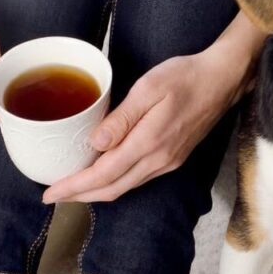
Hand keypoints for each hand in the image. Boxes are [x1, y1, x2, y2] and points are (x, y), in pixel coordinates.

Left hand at [42, 45, 249, 203]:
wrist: (222, 81)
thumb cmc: (186, 77)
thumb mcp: (149, 88)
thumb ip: (122, 118)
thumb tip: (95, 144)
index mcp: (149, 142)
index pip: (103, 174)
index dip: (74, 187)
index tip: (50, 193)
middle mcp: (159, 160)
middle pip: (112, 189)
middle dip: (80, 196)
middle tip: (53, 197)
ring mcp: (168, 163)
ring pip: (125, 187)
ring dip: (97, 192)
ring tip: (72, 189)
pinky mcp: (173, 159)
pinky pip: (138, 179)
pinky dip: (115, 183)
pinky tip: (103, 175)